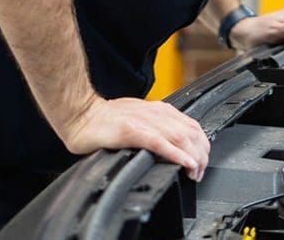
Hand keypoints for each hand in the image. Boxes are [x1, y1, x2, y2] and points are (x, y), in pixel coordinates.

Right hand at [63, 97, 209, 180]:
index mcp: (159, 111)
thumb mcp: (139, 120)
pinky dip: (176, 154)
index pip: (192, 126)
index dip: (202, 146)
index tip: (201, 162)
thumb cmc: (105, 119)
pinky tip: (184, 164)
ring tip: (194, 172)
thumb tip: (172, 147)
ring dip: (193, 157)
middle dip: (201, 155)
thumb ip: (156, 129)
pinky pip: (161, 143)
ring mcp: (145, 122)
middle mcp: (156, 114)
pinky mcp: (132, 132)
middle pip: (192, 133)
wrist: (81, 115)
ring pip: (181, 138)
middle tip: (199, 173)